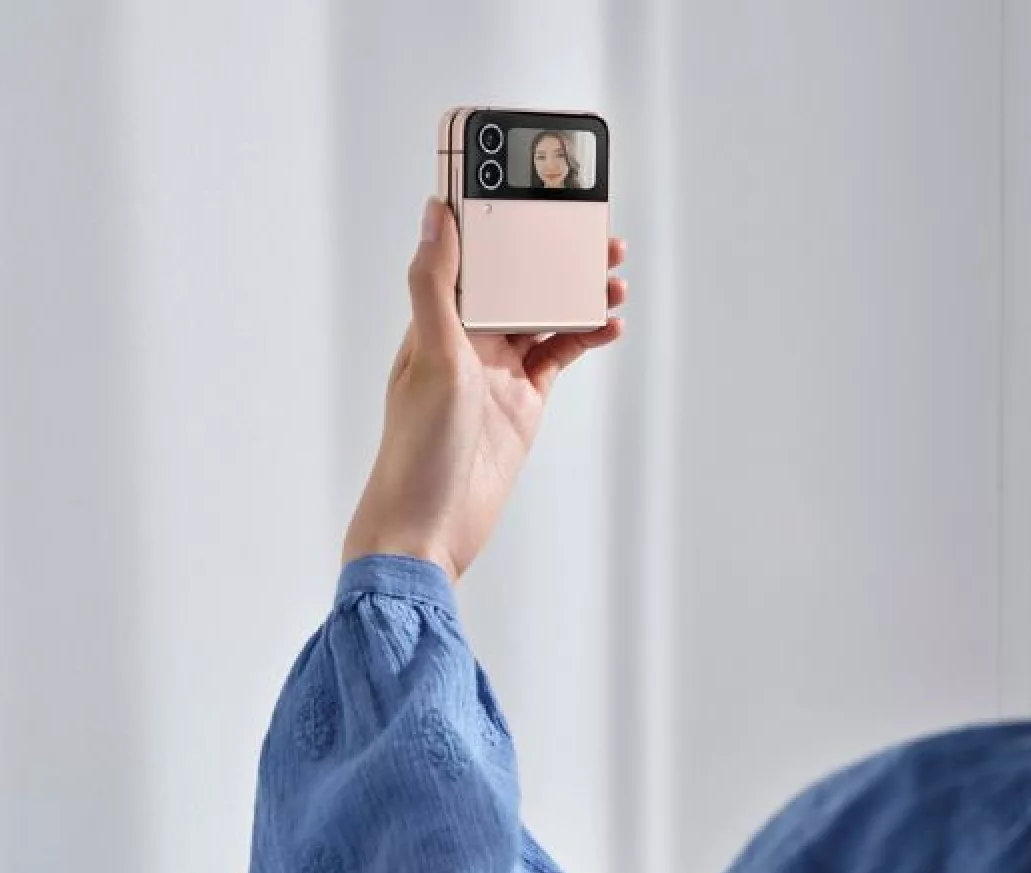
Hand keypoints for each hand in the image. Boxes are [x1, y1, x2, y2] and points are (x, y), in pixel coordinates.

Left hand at [342, 197, 627, 581]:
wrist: (430, 529)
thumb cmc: (417, 449)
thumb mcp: (432, 357)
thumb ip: (434, 285)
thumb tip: (436, 214)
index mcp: (437, 319)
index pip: (473, 254)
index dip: (500, 219)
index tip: (529, 185)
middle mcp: (468, 338)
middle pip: (518, 279)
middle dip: (554, 252)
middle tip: (595, 229)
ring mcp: (499, 370)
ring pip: (545, 314)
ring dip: (578, 293)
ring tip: (614, 274)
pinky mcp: (524, 401)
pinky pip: (561, 355)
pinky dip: (586, 336)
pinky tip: (610, 323)